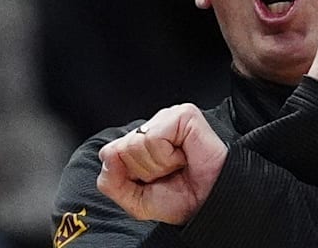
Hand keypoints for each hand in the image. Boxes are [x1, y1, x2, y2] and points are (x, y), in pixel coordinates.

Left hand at [97, 104, 226, 223]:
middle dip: (143, 171)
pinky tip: (183, 157)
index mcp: (141, 140)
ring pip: (136, 143)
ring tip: (177, 166)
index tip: (152, 181)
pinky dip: (167, 156)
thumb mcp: (135, 199)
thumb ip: (111, 182)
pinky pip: (154, 138)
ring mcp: (168, 117)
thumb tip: (107, 154)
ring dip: (157, 165)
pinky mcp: (183, 114)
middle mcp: (153, 126)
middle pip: (121, 149)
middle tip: (167, 174)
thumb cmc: (181, 198)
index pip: (110, 153)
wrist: (210, 203)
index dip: (129, 175)